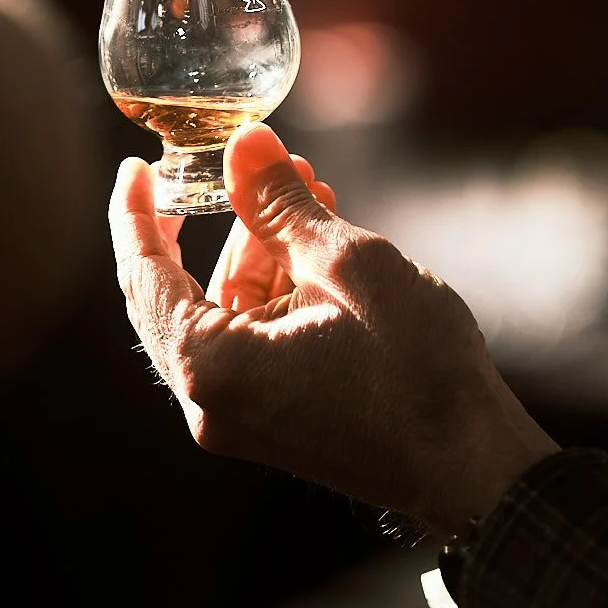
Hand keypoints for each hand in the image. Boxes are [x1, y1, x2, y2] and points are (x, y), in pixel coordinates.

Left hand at [109, 122, 556, 535]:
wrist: (470, 463)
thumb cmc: (414, 368)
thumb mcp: (348, 263)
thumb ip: (281, 203)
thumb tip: (243, 145)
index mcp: (212, 367)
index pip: (144, 277)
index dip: (136, 213)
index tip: (136, 164)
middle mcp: (211, 402)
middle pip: (177, 295)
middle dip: (209, 221)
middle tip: (230, 162)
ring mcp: (242, 417)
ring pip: (223, 312)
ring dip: (256, 248)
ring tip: (305, 185)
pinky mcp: (275, 419)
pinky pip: (251, 339)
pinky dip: (275, 286)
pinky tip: (318, 239)